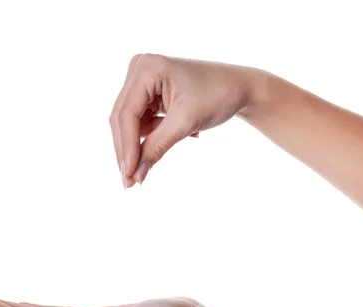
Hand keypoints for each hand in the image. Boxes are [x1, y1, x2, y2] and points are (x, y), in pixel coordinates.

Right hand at [110, 54, 258, 187]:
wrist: (239, 87)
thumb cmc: (218, 96)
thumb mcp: (185, 123)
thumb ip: (156, 147)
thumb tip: (135, 175)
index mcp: (147, 68)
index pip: (127, 114)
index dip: (126, 147)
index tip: (128, 175)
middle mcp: (139, 68)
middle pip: (122, 119)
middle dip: (128, 151)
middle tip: (130, 182)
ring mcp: (142, 79)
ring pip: (130, 124)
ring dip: (148, 140)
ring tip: (189, 134)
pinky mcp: (147, 91)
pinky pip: (141, 121)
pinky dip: (157, 133)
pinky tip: (188, 130)